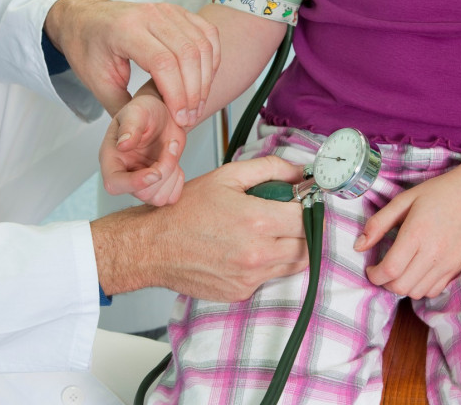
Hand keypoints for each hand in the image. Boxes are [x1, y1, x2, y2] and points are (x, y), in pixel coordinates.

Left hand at [45, 0, 219, 124]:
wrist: (86, 18)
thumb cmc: (89, 47)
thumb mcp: (97, 83)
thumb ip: (122, 109)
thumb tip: (140, 136)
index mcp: (125, 30)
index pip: (163, 63)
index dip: (177, 95)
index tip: (180, 118)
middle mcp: (150, 15)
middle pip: (188, 54)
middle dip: (194, 92)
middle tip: (190, 117)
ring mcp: (167, 10)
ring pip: (202, 45)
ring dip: (205, 79)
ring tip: (196, 104)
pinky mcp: (179, 12)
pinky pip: (207, 34)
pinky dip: (211, 59)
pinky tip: (204, 79)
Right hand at [92, 156, 308, 301]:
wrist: (152, 247)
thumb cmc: (184, 211)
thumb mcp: (226, 177)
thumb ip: (268, 169)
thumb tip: (299, 171)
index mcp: (257, 220)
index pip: (307, 216)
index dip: (308, 206)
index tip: (300, 201)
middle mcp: (258, 253)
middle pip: (308, 244)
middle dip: (303, 229)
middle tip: (287, 217)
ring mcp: (251, 277)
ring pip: (294, 264)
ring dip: (289, 248)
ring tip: (266, 233)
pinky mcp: (242, 292)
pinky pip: (270, 278)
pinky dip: (267, 265)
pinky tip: (246, 251)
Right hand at [99, 93, 185, 205]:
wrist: (164, 115)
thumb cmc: (147, 111)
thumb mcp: (138, 111)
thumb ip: (130, 126)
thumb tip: (122, 145)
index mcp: (111, 158)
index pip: (114, 184)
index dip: (134, 183)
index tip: (154, 172)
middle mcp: (124, 174)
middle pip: (142, 193)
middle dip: (163, 170)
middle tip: (171, 144)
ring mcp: (141, 183)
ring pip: (158, 198)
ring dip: (172, 173)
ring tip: (172, 148)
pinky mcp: (159, 186)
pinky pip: (171, 197)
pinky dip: (178, 181)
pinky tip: (175, 162)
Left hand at [355, 168, 460, 298]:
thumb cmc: (440, 192)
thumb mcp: (404, 200)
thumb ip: (379, 223)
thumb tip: (359, 246)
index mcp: (416, 234)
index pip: (389, 270)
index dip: (374, 275)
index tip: (370, 267)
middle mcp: (433, 252)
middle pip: (401, 287)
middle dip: (384, 283)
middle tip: (382, 269)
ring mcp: (448, 263)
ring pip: (416, 293)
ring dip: (402, 286)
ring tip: (399, 271)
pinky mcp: (458, 267)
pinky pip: (434, 291)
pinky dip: (420, 287)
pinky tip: (416, 272)